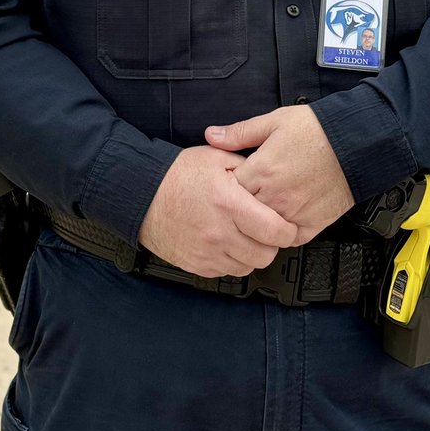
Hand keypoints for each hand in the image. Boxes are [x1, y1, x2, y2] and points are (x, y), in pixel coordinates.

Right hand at [138, 145, 298, 277]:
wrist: (141, 194)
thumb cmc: (176, 175)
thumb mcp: (215, 158)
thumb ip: (246, 167)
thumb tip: (268, 177)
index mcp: (229, 204)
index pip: (275, 231)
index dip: (288, 230)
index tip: (287, 225)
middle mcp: (220, 232)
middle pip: (265, 254)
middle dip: (271, 243)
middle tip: (266, 230)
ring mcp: (208, 252)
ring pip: (248, 266)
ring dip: (252, 253)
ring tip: (245, 235)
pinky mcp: (197, 265)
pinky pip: (227, 272)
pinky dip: (232, 260)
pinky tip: (227, 243)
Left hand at [205, 105, 354, 244]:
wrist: (356, 143)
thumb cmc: (318, 130)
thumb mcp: (274, 121)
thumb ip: (240, 132)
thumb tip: (211, 135)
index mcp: (262, 171)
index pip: (228, 190)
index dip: (225, 187)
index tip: (226, 183)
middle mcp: (275, 196)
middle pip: (243, 214)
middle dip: (239, 207)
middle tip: (241, 199)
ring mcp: (293, 213)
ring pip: (263, 231)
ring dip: (259, 223)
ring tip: (259, 211)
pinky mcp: (311, 224)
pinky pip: (288, 240)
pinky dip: (281, 234)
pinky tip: (279, 221)